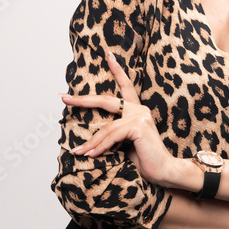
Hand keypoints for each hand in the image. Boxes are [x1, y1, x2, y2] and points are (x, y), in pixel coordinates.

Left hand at [62, 52, 176, 184]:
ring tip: (78, 152)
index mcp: (137, 110)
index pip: (126, 86)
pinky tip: (92, 155)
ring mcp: (140, 116)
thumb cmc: (146, 160)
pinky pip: (112, 136)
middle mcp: (139, 109)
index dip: (118, 70)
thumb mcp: (125, 145)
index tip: (109, 56)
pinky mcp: (139, 126)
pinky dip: (100, 146)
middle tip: (64, 97)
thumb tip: (90, 141)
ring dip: (90, 142)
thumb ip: (114, 136)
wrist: (164, 172)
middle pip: (106, 100)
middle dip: (83, 99)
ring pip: (106, 127)